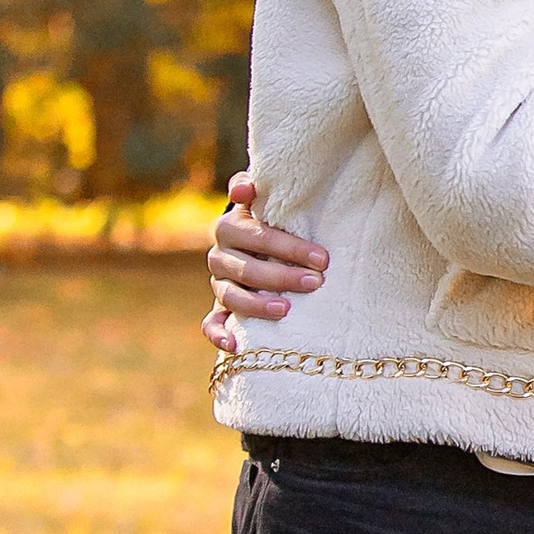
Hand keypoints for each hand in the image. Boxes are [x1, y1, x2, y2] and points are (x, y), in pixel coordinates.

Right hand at [202, 171, 328, 354]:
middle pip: (247, 268)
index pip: (257, 237)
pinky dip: (218, 335)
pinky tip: (235, 346)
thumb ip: (260, 190)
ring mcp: (218, 283)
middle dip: (282, 276)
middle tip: (316, 282)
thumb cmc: (276, 220)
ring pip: (230, 296)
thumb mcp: (270, 202)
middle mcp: (220, 255)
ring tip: (286, 309)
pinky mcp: (218, 309)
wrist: (261, 243)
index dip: (288, 248)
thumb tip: (244, 187)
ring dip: (256, 305)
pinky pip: (210, 324)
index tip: (322, 259)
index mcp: (231, 227)